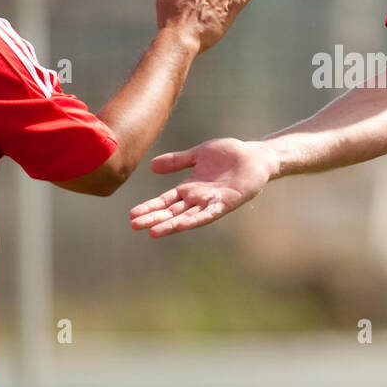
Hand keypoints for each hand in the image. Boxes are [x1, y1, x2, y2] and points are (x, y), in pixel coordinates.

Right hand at [129, 138, 277, 236]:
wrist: (255, 156)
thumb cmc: (228, 155)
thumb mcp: (197, 154)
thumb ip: (177, 161)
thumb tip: (152, 166)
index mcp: (189, 188)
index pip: (165, 200)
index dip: (150, 207)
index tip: (132, 215)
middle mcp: (198, 198)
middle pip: (172, 211)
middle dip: (154, 219)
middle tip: (134, 226)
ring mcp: (211, 202)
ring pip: (186, 217)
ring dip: (170, 225)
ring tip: (153, 232)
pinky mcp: (226, 202)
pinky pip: (208, 213)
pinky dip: (195, 220)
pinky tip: (182, 225)